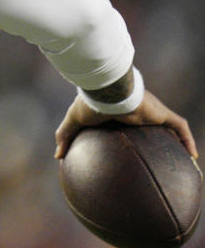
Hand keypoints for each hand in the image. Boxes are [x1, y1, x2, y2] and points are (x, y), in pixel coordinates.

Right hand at [54, 89, 197, 159]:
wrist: (106, 91)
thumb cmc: (90, 103)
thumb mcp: (75, 122)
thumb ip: (65, 136)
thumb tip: (57, 156)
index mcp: (120, 111)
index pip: (129, 120)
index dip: (134, 130)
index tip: (135, 143)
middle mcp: (139, 110)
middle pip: (153, 123)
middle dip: (159, 135)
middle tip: (161, 151)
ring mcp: (152, 112)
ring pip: (170, 125)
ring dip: (179, 139)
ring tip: (184, 156)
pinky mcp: (161, 113)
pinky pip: (179, 126)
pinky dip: (187, 140)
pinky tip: (193, 155)